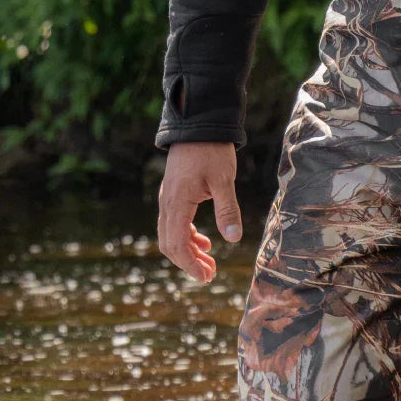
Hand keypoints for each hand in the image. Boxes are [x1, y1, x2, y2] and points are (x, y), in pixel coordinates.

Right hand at [157, 141, 242, 282]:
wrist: (199, 124)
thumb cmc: (212, 150)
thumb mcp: (224, 180)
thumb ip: (227, 209)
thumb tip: (233, 238)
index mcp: (177, 202)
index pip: (177, 244)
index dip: (190, 264)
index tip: (206, 276)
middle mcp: (167, 203)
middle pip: (169, 243)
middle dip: (188, 262)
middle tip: (210, 274)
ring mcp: (169, 198)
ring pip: (171, 234)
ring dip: (188, 250)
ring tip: (209, 262)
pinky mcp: (174, 193)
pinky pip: (175, 222)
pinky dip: (187, 235)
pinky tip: (204, 241)